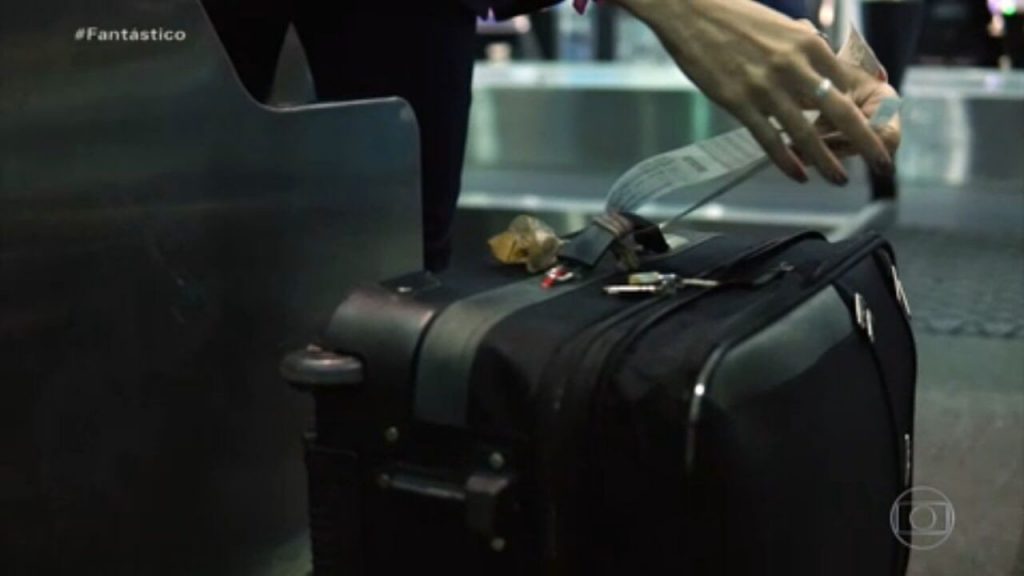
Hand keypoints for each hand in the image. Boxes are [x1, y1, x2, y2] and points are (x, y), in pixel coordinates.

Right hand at [612, 0, 894, 184]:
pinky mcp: (738, 101)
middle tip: (884, 164)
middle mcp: (794, 66)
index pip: (848, 85)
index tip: (877, 132)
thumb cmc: (736, 17)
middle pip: (840, 112)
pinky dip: (785, 161)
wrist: (691, 10)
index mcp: (810, 44)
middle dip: (867, 142)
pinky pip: (768, 138)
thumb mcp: (782, 28)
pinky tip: (798, 175)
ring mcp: (766, 86)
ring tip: (840, 180)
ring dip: (827, 161)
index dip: (866, 113)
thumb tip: (821, 72)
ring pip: (805, 132)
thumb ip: (804, 52)